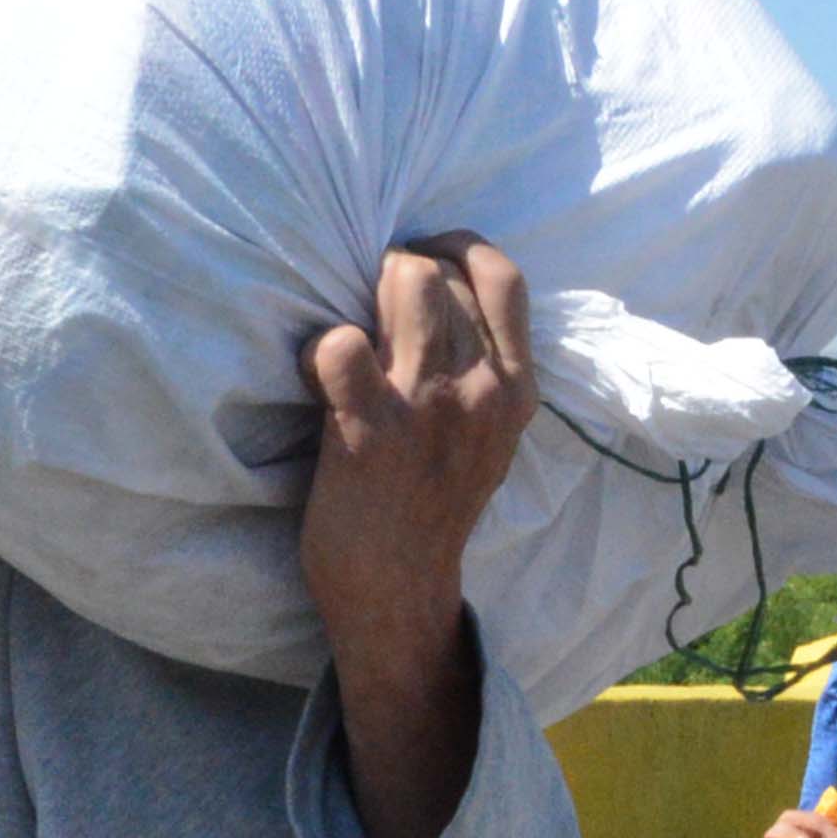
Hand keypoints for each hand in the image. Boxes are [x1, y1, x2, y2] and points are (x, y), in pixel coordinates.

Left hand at [297, 234, 537, 663]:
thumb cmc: (433, 506)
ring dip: (361, 296)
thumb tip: (449, 296)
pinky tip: (319, 378)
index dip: (455, 248)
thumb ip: (486, 374)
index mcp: (517, 391)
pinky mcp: (370, 430)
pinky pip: (341, 344)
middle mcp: (481, 391)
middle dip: (395, 273)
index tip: (425, 258)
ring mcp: (427, 408)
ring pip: (402, 283)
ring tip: (351, 338)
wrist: (399, 589)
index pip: (504, 277)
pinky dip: (320, 350)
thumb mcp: (492, 439)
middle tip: (370, 309)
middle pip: (439, 273)